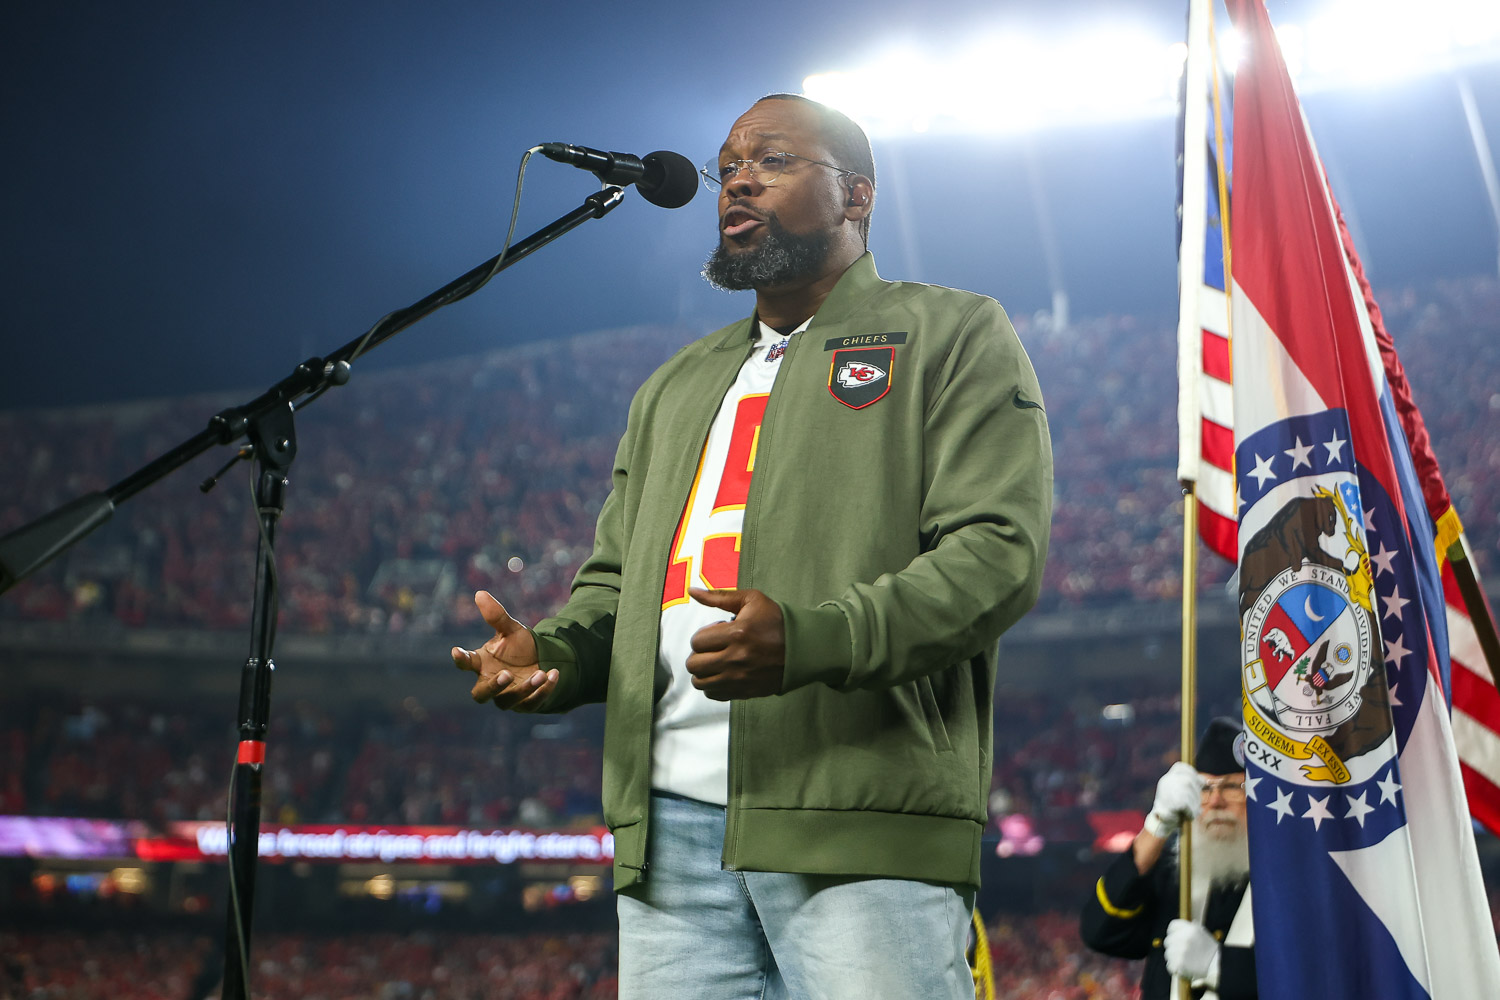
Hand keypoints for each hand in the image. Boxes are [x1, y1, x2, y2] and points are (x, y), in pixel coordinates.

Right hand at [450, 591, 557, 710]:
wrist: (543, 660)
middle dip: (493, 687)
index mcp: (482, 664)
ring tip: (539, 673)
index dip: (461, 659)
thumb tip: (480, 593)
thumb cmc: (519, 646)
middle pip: (480, 695)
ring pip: (507, 701)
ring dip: (524, 688)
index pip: (466, 663)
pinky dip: (543, 691)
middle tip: (506, 674)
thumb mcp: (510, 630)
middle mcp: (490, 683)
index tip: (457, 651)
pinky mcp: (526, 704)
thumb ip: (496, 616)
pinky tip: (553, 674)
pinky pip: (532, 703)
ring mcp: (508, 697)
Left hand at [685, 588, 784, 700]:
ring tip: (716, 662)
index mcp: (737, 633)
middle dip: (700, 654)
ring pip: (700, 682)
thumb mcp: (751, 600)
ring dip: (703, 671)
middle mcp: (736, 659)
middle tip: (714, 648)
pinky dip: (713, 685)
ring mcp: (740, 679)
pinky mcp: (744, 692)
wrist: (803, 648)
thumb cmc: (776, 621)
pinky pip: (714, 694)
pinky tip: (723, 673)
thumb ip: (719, 596)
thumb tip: (692, 591)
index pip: (697, 641)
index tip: (718, 633)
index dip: (704, 635)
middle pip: (694, 664)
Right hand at [1146, 761, 1203, 837]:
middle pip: (1188, 780)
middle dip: (1196, 792)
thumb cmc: (1175, 810)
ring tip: (1189, 812)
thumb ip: (1191, 786)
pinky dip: (1190, 812)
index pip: (1180, 767)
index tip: (1200, 783)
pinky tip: (1186, 816)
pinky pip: (1187, 805)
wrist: (1161, 824)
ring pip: (1189, 793)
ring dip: (1194, 805)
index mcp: (1167, 779)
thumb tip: (1205, 781)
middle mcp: (1166, 782)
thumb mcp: (1182, 794)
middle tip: (1195, 804)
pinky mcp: (1170, 802)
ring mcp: (1167, 791)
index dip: (1192, 773)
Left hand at [1163, 919, 1219, 984]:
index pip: (1173, 926)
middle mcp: (1185, 938)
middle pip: (1168, 941)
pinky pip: (1170, 965)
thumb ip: (1194, 928)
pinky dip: (1175, 968)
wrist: (1219, 967)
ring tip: (1184, 961)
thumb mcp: (1204, 934)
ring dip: (1174, 958)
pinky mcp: (1179, 963)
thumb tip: (1192, 921)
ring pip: (1168, 953)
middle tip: (1182, 953)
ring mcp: (1181, 950)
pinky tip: (1183, 968)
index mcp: (1191, 929)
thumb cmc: (1211, 951)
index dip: (1173, 932)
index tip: (1176, 938)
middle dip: (1173, 947)